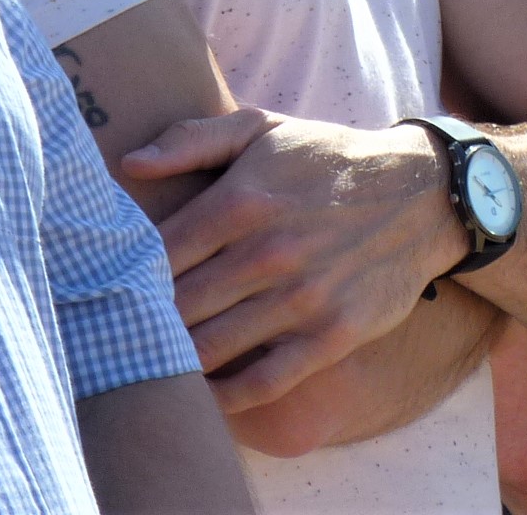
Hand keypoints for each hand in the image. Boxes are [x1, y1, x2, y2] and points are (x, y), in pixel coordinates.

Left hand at [125, 108, 466, 412]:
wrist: (422, 194)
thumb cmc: (326, 158)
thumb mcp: (262, 129)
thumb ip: (191, 140)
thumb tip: (129, 165)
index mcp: (239, 201)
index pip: (156, 254)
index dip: (122, 274)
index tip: (104, 285)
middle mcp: (266, 254)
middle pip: (176, 306)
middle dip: (140, 321)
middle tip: (114, 333)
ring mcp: (301, 300)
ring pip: (211, 349)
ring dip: (174, 360)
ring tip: (147, 363)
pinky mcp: (332, 336)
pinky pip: (263, 383)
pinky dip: (224, 398)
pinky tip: (200, 395)